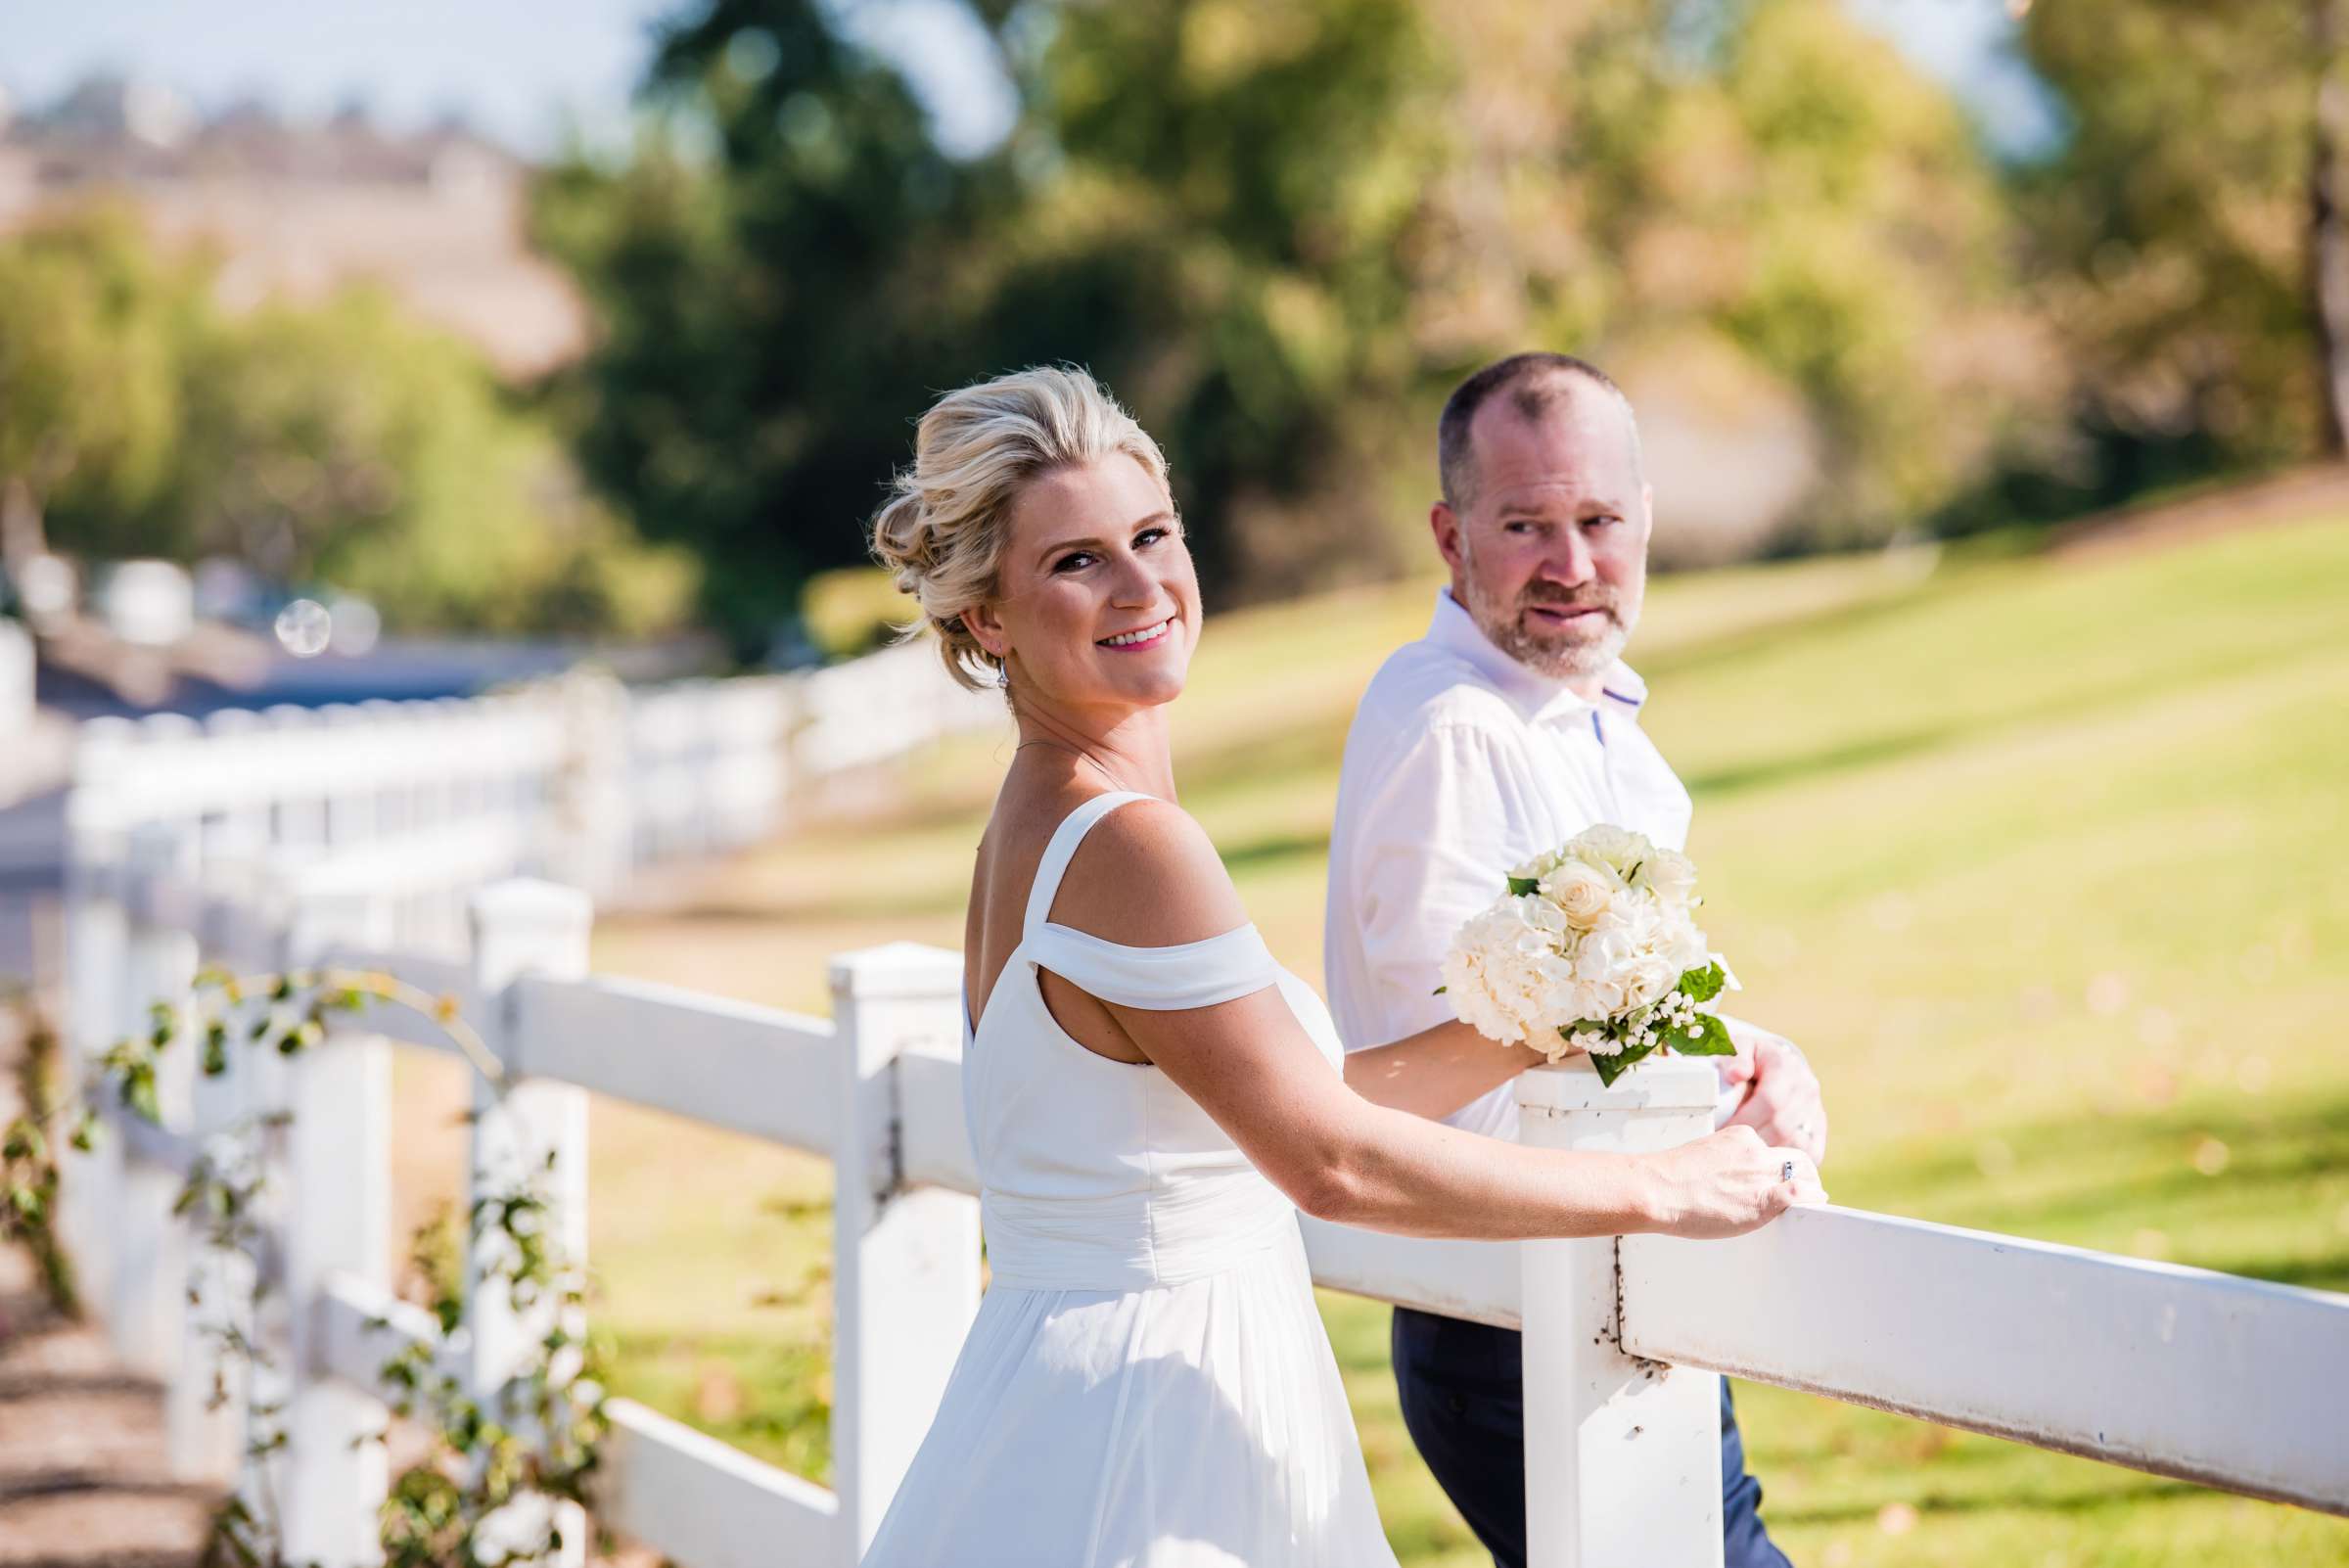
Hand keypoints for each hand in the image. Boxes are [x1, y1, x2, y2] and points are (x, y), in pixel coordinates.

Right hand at [1641, 1125, 1826, 1238]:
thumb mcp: (1704, 1155)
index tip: (1780, 1179)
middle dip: (1806, 1175)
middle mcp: (1756, 1151)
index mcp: (1741, 1137)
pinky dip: (1811, 1199)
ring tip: (1811, 1202)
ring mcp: (1760, 1173)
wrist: (1657, 1187)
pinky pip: (1799, 1195)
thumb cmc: (1670, 1178)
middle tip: (1807, 1191)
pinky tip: (1814, 1205)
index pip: (1773, 1150)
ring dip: (1811, 1189)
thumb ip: (1725, 1161)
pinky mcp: (1762, 1197)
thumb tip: (1729, 1179)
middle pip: (1797, 1159)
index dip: (1782, 1167)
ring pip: (1804, 1175)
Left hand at [1715, 1018, 1826, 1167]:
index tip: (1723, 1133)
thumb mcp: (1736, 1048)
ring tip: (1745, 1161)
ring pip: (1797, 1144)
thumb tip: (1736, 1074)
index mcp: (1785, 1066)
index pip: (1769, 1100)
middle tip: (1729, 1152)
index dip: (1745, 1120)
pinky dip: (1789, 1164)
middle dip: (1752, 1141)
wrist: (1770, 1064)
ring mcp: (1815, 1110)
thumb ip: (1734, 1057)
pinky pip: (1811, 1154)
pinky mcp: (1819, 1129)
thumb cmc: (1746, 1059)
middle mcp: (1806, 1088)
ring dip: (1769, 1155)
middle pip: (1782, 1126)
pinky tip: (1766, 1167)